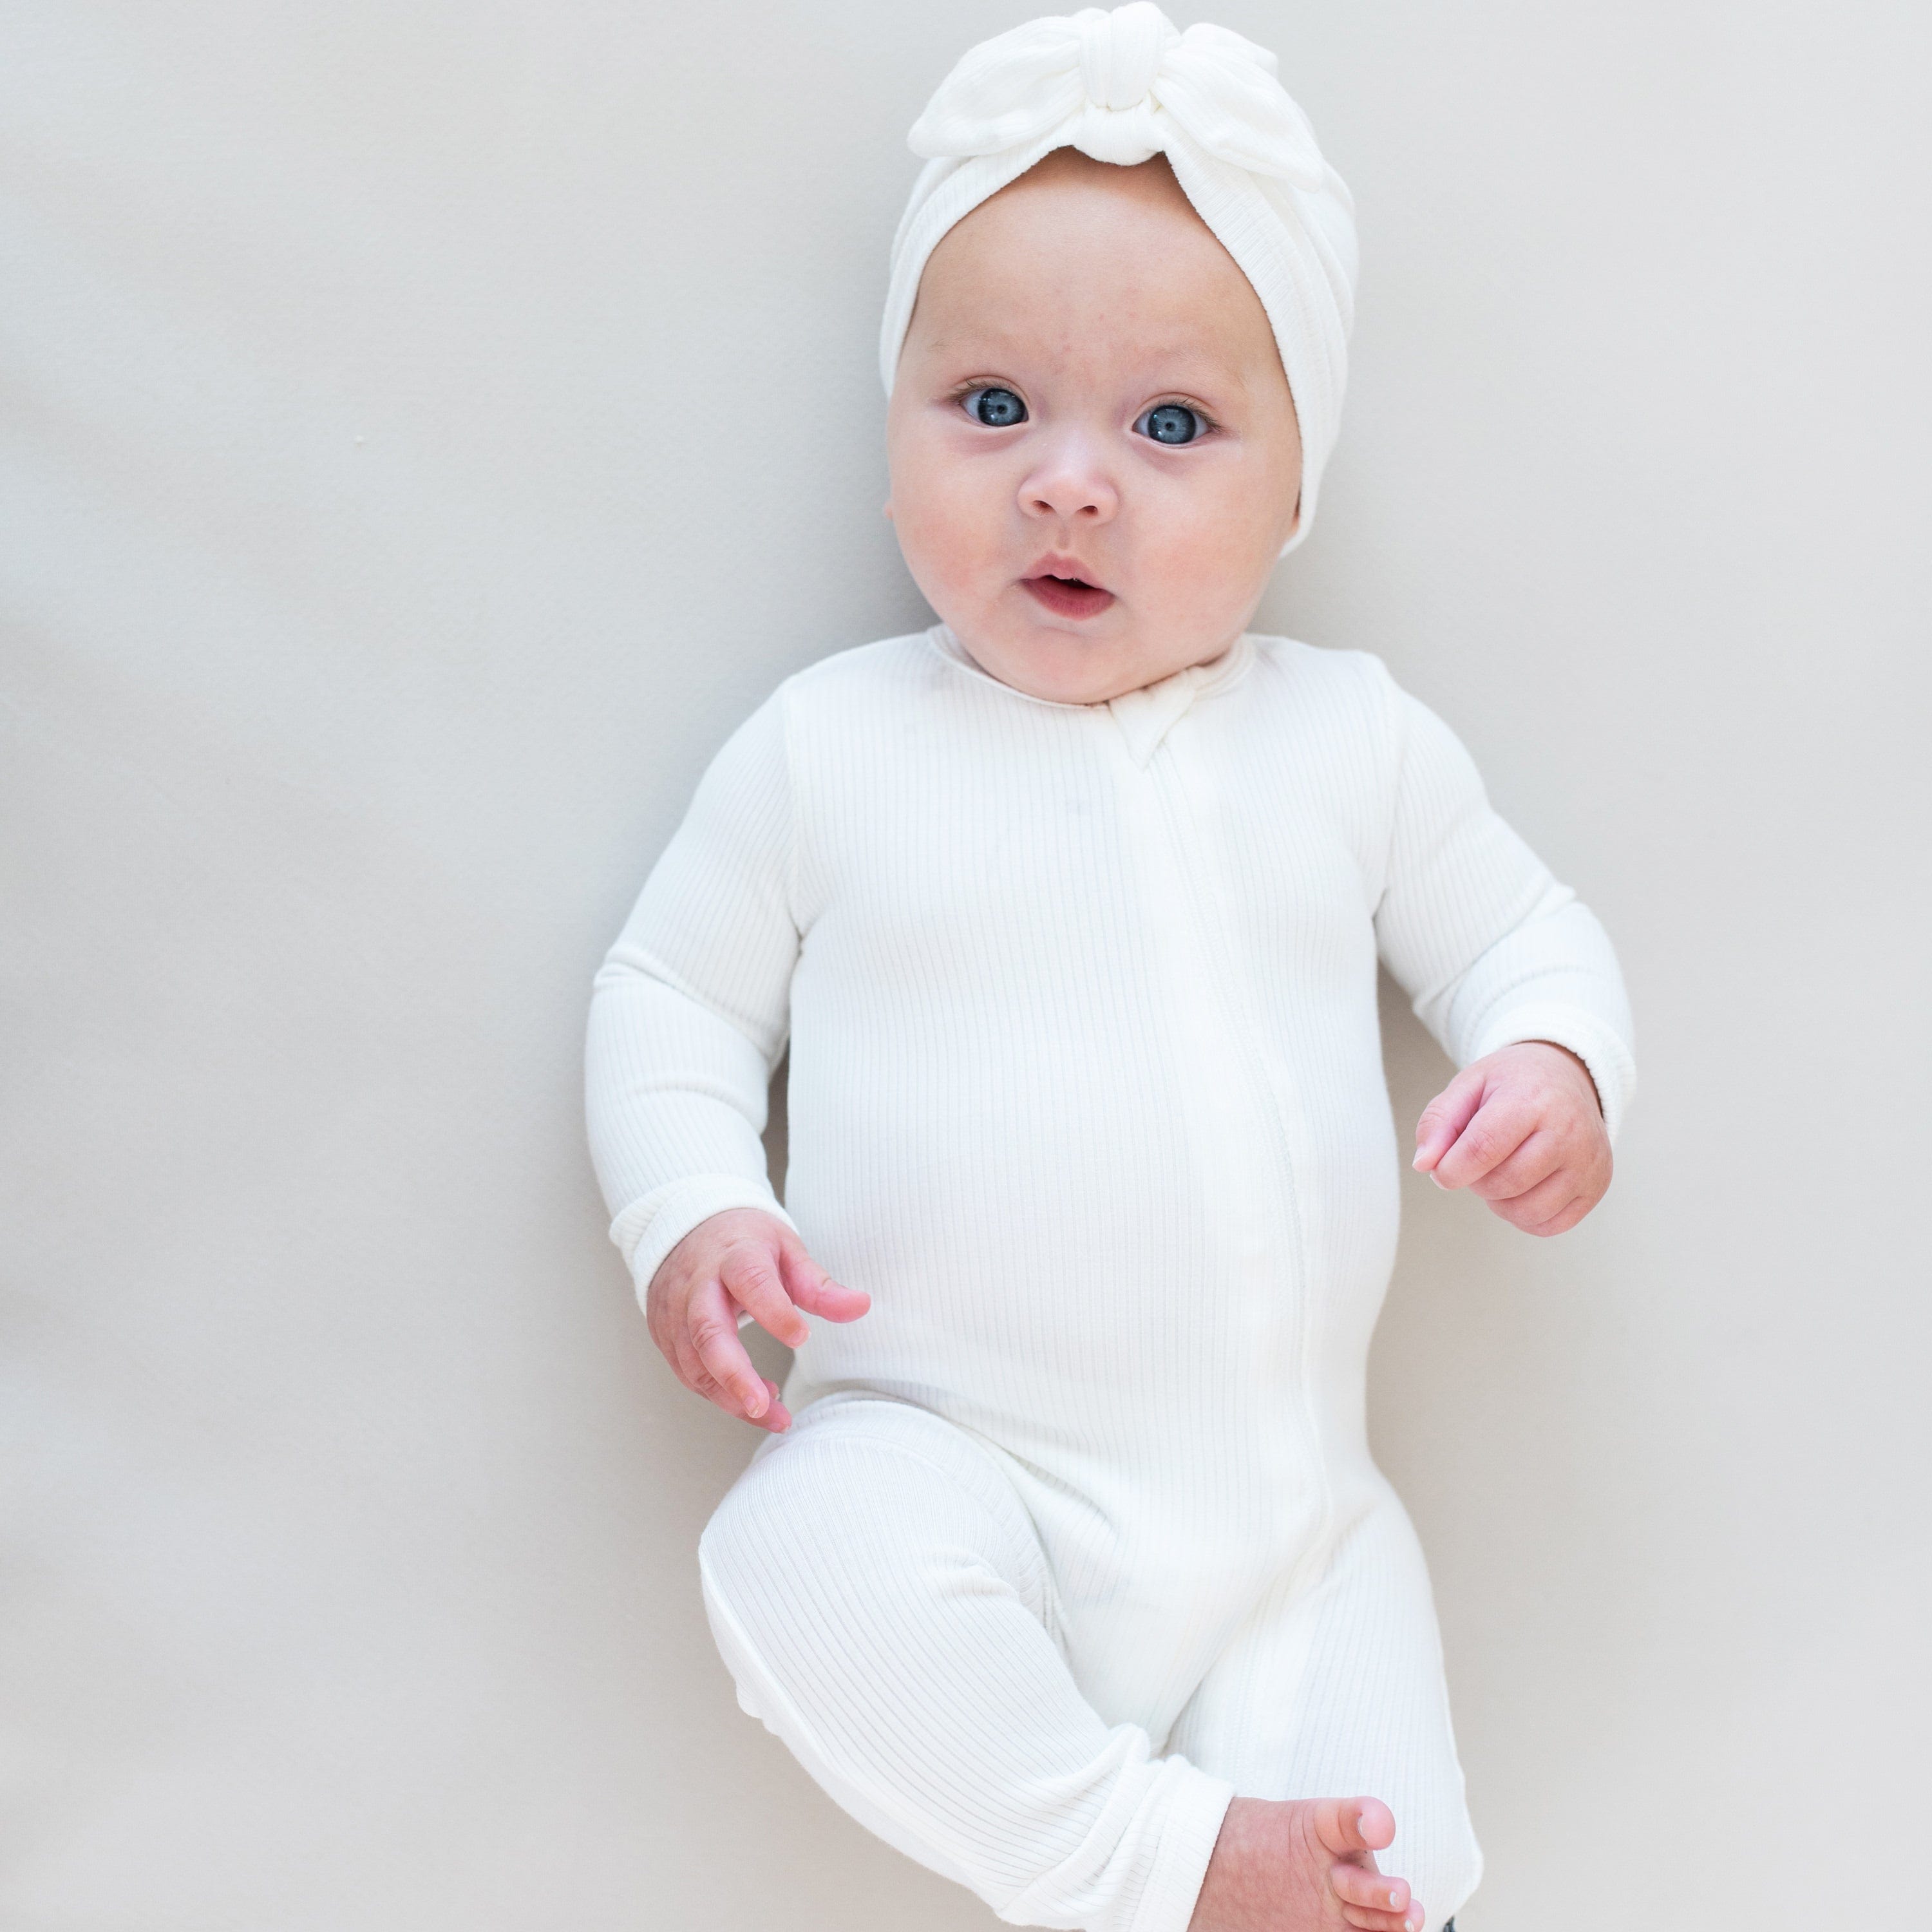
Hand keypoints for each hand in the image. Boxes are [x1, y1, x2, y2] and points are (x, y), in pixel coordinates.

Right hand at [645, 1208, 869, 1431]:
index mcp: (735, 1256)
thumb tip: (861, 1305)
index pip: (752, 1283)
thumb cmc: (744, 1242)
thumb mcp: (786, 1250)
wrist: (687, 1228)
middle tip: (764, 1404)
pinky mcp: (664, 1333)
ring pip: (694, 1362)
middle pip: (709, 1331)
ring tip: (772, 1415)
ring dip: (730, 1396)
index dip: (774, 1312)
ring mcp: (675, 1311)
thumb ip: (818, 1284)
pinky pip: (686, 1372)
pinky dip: (717, 1394)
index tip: (802, 1337)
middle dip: (735, 1374)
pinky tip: (749, 1400)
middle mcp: (698, 1285)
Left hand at [1411, 1040, 1610, 1236]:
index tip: (1441, 1171)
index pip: (1484, 1148)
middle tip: (1477, 1162)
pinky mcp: (1597, 1185)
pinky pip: (1550, 1225)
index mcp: (1532, 1098)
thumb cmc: (1511, 1084)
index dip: (1451, 1169)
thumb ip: (1438, 1122)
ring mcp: (1588, 1161)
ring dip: (1499, 1201)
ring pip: (1527, 1211)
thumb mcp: (1468, 1085)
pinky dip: (1524, 1216)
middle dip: (1476, 1181)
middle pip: (1505, 1183)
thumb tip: (1424, 1164)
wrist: (1567, 1076)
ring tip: (1500, 1172)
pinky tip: (1522, 1188)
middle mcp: (1569, 1131)